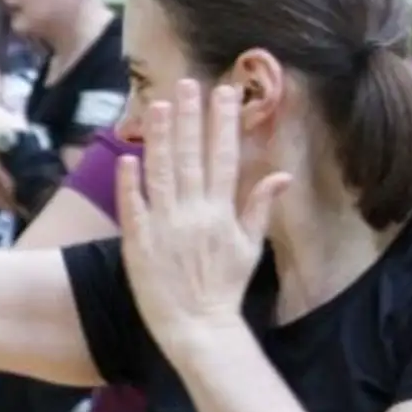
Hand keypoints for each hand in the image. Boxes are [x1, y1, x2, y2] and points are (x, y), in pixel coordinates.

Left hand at [118, 81, 289, 351]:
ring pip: (162, 175)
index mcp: (221, 213)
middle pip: (192, 158)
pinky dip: (130, 184)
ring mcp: (164, 227)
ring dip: (161, 140)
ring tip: (159, 106)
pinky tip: (129, 157)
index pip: (224, 158)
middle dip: (191, 118)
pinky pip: (133, 208)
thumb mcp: (250, 248)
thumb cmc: (223, 287)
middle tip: (187, 84)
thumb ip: (259, 207)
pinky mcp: (138, 244)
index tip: (225, 92)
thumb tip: (282, 174)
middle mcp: (194, 214)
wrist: (197, 327)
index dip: (224, 124)